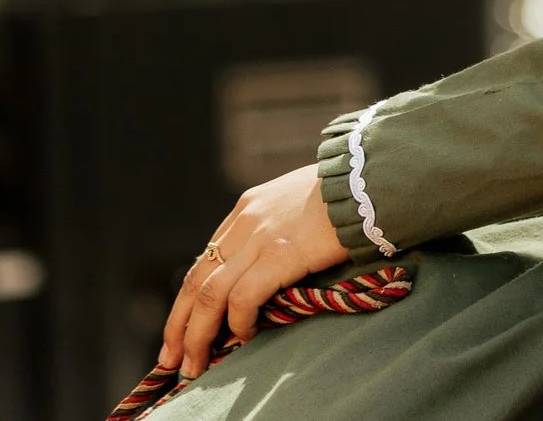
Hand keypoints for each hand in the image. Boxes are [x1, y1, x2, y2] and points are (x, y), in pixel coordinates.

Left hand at [159, 163, 348, 378]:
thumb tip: (271, 261)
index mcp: (248, 207)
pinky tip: (243, 338)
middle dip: (179, 325)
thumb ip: (278, 225)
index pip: (205, 261)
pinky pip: (245, 297)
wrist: (372, 176)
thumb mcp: (299, 199)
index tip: (181, 328)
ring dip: (198, 336)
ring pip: (210, 296)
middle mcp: (246, 221)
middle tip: (171, 359)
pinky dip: (238, 322)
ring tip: (195, 366)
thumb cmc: (348, 191)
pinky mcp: (281, 254)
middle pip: (196, 281)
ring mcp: (261, 237)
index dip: (188, 299)